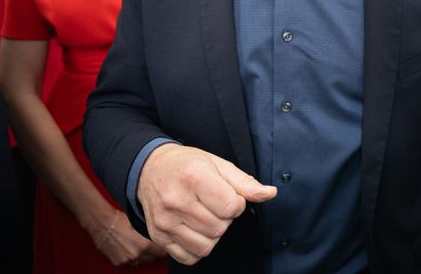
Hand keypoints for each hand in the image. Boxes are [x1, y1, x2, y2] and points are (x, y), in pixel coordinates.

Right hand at [91, 209, 166, 266]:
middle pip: (154, 258)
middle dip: (154, 251)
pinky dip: (131, 257)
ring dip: (143, 255)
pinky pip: (131, 262)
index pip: (163, 252)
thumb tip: (162, 234)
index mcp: (145, 244)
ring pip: (142, 261)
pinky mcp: (119, 262)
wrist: (103, 223)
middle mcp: (137, 254)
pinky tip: (129, 248)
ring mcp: (128, 260)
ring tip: (139, 245)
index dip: (164, 247)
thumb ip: (152, 232)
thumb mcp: (141, 222)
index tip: (164, 244)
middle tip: (151, 244)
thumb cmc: (120, 220)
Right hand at [137, 144, 277, 265]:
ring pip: (206, 246)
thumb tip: (270, 193)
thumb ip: (245, 182)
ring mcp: (165, 221)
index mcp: (194, 177)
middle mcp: (176, 200)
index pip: (231, 207)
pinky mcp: (158, 236)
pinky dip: (197, 247)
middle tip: (213, 204)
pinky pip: (189, 257)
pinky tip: (194, 229)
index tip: (228, 195)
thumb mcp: (218, 164)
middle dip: (224, 218)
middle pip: (219, 227)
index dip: (236, 203)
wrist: (150, 169)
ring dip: (212, 234)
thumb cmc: (187, 165)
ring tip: (204, 216)